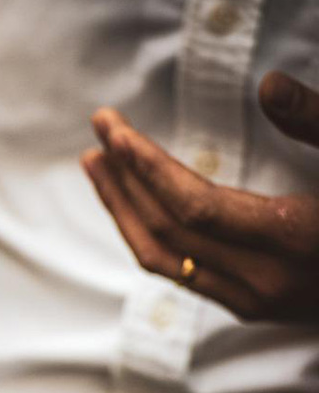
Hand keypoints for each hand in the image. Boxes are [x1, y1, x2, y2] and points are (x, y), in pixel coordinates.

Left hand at [81, 71, 318, 322]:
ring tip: (98, 165)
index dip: (146, 168)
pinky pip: (180, 273)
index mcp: (295, 242)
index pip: (193, 207)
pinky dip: (149, 234)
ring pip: (164, 260)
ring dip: (123, 211)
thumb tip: (267, 85)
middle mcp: (266, 282)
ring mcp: (255, 302)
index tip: (114, 130)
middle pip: (166, 234)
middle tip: (98, 132)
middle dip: (123, 181)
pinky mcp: (252, 308)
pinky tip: (136, 204)